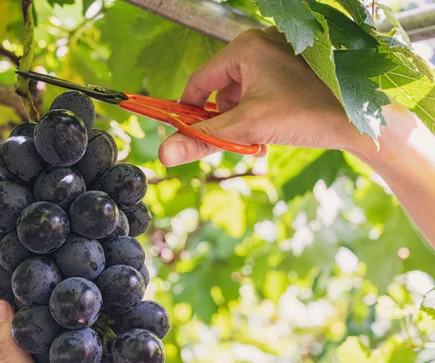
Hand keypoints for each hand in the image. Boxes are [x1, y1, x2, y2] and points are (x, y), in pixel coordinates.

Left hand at [0, 243, 169, 362]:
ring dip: (52, 273)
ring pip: (56, 303)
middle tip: (16, 234)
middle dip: (14, 269)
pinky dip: (90, 289)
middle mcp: (43, 353)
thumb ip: (13, 356)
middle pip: (21, 303)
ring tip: (54, 241)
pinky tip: (96, 268)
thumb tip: (0, 305)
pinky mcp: (103, 347)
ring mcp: (73, 349)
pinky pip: (93, 312)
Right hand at [159, 28, 372, 165]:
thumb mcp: (248, 129)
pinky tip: (270, 132)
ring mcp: (279, 56)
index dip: (188, 111)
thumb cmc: (309, 113)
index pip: (200, 81)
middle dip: (223, 120)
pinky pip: (260, 92)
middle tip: (233, 142)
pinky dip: (259, 115)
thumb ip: (203, 139)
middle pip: (221, 89)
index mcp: (246, 48)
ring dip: (242, 122)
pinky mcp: (293, 69)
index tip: (184, 133)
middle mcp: (261, 45)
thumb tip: (165, 153)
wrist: (361, 121)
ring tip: (256, 140)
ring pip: (241, 94)